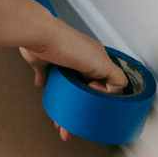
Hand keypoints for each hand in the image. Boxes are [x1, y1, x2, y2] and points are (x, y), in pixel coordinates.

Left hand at [19, 24, 128, 142]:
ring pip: (67, 88)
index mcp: (96, 57)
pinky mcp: (45, 64)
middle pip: (84, 88)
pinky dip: (50, 89)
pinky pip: (49, 80)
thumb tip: (117, 91)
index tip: (94, 100)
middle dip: (81, 106)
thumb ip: (116, 77)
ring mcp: (62, 62)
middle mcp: (80, 59)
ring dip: (65, 105)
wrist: (40, 36)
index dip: (102, 94)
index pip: (105, 80)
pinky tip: (51, 98)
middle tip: (77, 121)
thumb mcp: (102, 63)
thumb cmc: (69, 45)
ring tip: (61, 122)